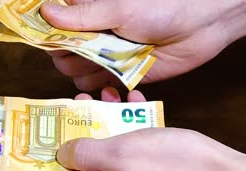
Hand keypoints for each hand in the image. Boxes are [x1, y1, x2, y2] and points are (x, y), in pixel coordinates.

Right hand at [41, 0, 245, 90]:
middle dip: (71, 57)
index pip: (54, 29)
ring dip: (87, 73)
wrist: (200, 27)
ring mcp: (105, 58)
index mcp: (90, 15)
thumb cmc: (162, 7)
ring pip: (77, 75)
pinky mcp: (120, 76)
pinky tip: (113, 79)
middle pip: (62, 56)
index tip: (49, 41)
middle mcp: (93, 37)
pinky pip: (97, 88)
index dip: (48, 37)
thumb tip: (46, 12)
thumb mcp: (119, 9)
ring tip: (109, 63)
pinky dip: (100, 88)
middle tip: (91, 52)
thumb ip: (84, 15)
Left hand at [56, 87, 245, 170]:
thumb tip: (62, 155)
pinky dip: (133, 136)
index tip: (54, 127)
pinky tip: (137, 109)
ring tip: (111, 97)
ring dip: (110, 126)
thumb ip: (86, 153)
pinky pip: (134, 161)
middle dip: (86, 130)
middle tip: (84, 101)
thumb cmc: (174, 164)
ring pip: (113, 158)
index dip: (55, 151)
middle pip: (88, 165)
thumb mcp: (122, 151)